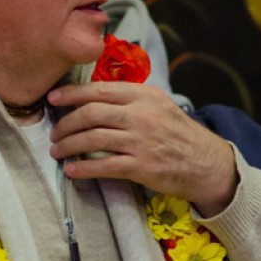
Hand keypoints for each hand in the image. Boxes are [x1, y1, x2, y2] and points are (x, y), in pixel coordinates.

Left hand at [47, 82, 237, 215]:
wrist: (206, 163)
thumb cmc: (178, 133)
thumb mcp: (159, 105)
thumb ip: (131, 98)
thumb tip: (93, 96)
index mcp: (144, 96)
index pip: (99, 90)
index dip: (72, 94)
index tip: (54, 99)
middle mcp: (141, 115)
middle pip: (91, 113)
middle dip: (66, 123)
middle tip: (55, 132)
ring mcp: (141, 141)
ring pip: (93, 138)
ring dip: (69, 145)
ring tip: (57, 150)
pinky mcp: (142, 167)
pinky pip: (104, 166)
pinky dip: (83, 168)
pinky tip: (71, 170)